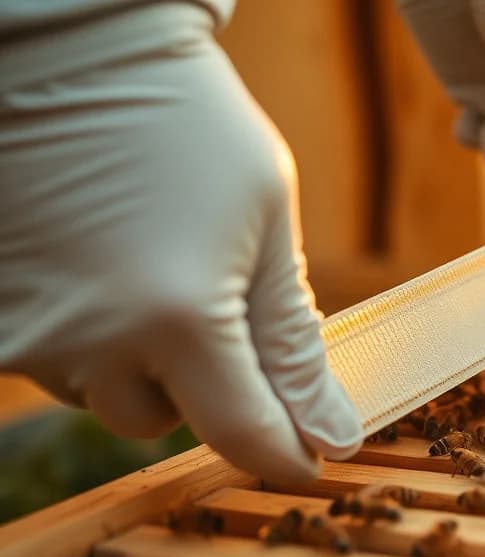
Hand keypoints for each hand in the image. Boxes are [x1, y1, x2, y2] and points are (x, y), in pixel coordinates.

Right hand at [0, 35, 360, 481]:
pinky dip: (86, 332)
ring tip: (148, 263)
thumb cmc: (188, 125)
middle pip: (164, 421)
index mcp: (179, 317)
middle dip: (201, 382)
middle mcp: (91, 341)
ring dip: (136, 358)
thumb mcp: (268, 225)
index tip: (310, 453)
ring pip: (102, 393)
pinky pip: (53, 360)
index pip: (243, 434)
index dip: (285, 453)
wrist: (68, 55)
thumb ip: (295, 342)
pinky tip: (100, 264)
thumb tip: (334, 435)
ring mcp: (26, 331)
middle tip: (212, 298)